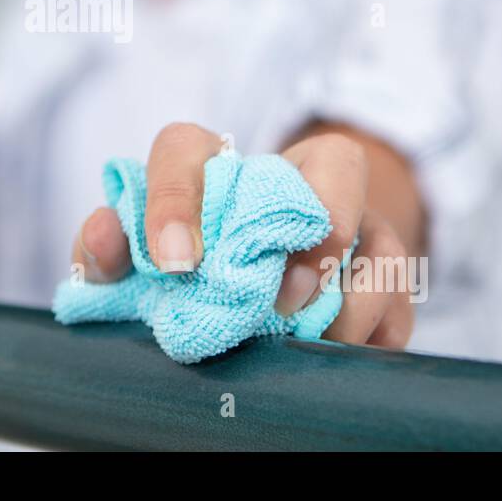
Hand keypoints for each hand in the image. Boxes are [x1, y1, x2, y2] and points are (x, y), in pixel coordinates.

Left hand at [70, 122, 414, 347]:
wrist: (265, 269)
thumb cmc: (198, 255)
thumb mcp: (143, 251)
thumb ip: (113, 246)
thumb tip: (102, 242)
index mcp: (215, 160)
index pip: (185, 147)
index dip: (175, 197)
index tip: (174, 262)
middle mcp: (296, 174)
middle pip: (337, 164)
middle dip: (314, 240)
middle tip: (279, 302)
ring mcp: (354, 218)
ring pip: (381, 244)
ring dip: (348, 301)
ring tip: (305, 340)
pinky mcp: (387, 268)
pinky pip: (399, 299)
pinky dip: (370, 333)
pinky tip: (332, 353)